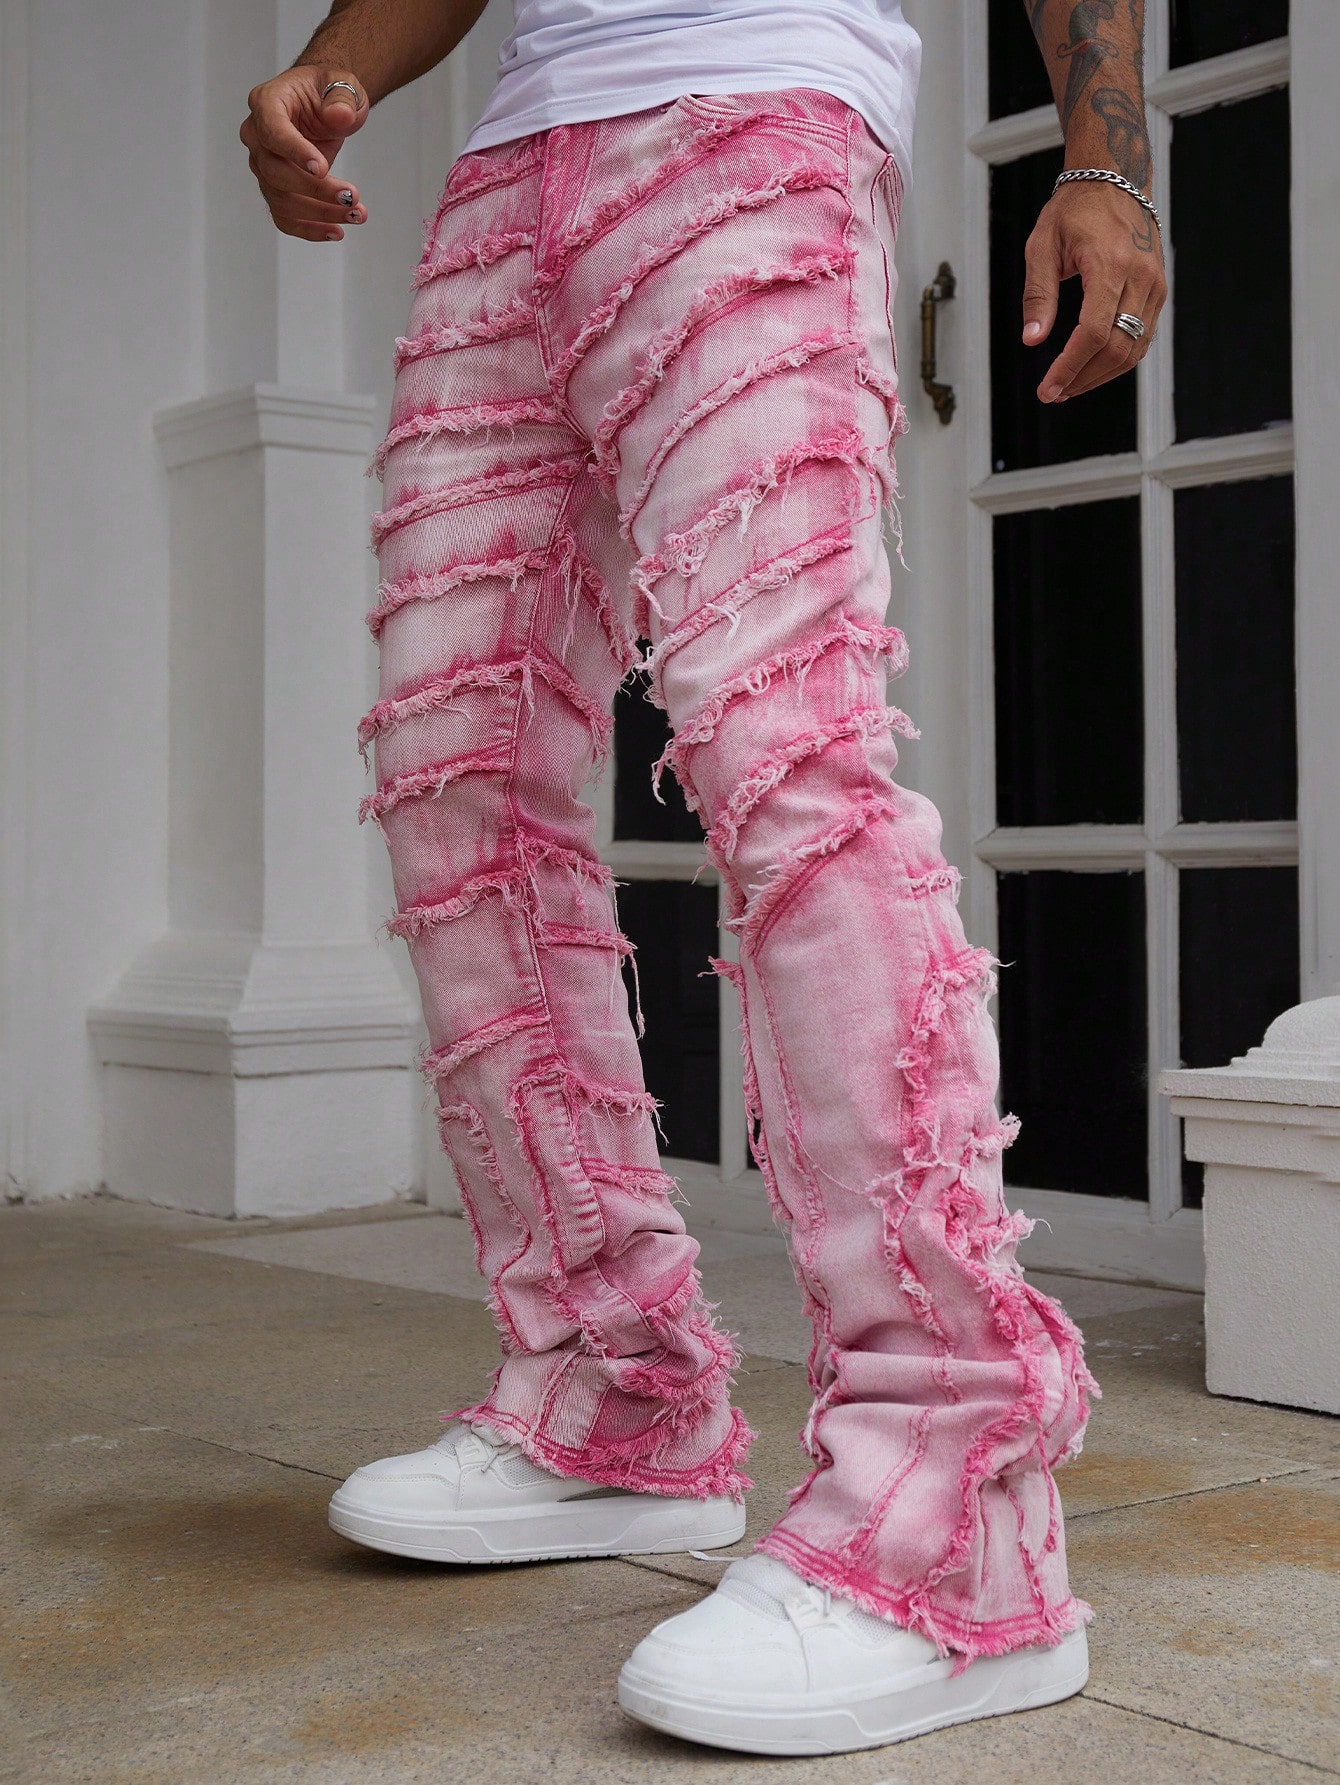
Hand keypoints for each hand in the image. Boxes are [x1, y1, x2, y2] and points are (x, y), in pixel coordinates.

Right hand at [240, 67, 369, 241]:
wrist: (323, 104)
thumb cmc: (327, 91)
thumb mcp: (341, 83)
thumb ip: (341, 97)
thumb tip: (340, 116)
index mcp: (266, 102)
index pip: (273, 131)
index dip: (295, 152)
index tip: (323, 169)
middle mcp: (256, 136)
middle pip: (275, 172)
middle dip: (316, 190)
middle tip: (353, 197)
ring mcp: (262, 165)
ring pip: (281, 200)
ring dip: (320, 214)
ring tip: (357, 215)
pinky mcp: (274, 187)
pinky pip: (284, 216)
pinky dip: (309, 229)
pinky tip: (336, 231)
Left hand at [1021, 181, 1166, 402]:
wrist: (1116, 179)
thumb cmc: (1075, 209)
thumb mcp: (1042, 246)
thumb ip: (1037, 295)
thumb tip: (1032, 340)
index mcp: (1110, 264)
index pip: (1094, 333)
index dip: (1070, 367)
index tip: (1049, 389)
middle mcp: (1140, 277)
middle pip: (1117, 348)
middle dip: (1083, 378)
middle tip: (1054, 393)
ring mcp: (1154, 285)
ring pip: (1134, 348)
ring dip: (1100, 375)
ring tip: (1069, 386)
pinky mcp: (1158, 290)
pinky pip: (1142, 336)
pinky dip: (1117, 359)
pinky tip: (1090, 367)